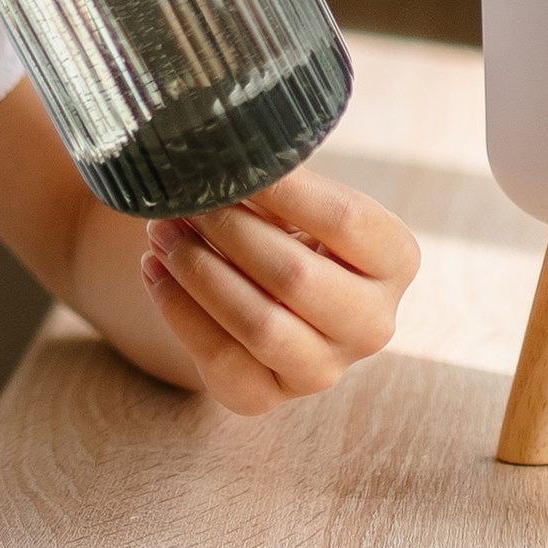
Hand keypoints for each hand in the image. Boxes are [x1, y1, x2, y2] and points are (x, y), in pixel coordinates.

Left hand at [138, 168, 418, 417]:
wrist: (262, 294)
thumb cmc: (285, 227)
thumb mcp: (298, 198)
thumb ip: (275, 178)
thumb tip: (221, 150)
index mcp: (395, 260)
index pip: (346, 220)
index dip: (287, 189)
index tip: (233, 162)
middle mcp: (373, 323)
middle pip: (297, 277)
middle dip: (230, 232)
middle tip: (185, 199)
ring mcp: (324, 369)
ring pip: (260, 326)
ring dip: (200, 272)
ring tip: (162, 231)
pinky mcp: (268, 396)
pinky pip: (220, 360)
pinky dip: (178, 310)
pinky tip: (153, 269)